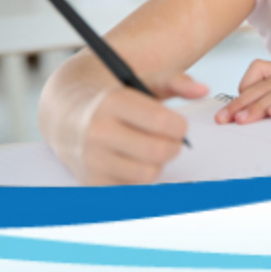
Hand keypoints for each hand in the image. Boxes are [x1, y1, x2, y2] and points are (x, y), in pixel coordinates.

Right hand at [81, 73, 207, 184]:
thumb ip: (174, 82)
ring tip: (149, 150)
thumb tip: (202, 90)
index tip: (179, 126)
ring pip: (148, 174)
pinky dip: (140, 178)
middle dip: (173, 146)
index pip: (161, 122)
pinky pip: (133, 189)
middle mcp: (97, 131)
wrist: (68, 117)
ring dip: (157, 164)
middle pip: (158, 151)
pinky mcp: (92, 183)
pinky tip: (133, 162)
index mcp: (111, 102)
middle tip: (170, 140)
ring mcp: (93, 160)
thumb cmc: (113, 101)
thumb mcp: (140, 82)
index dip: (179, 126)